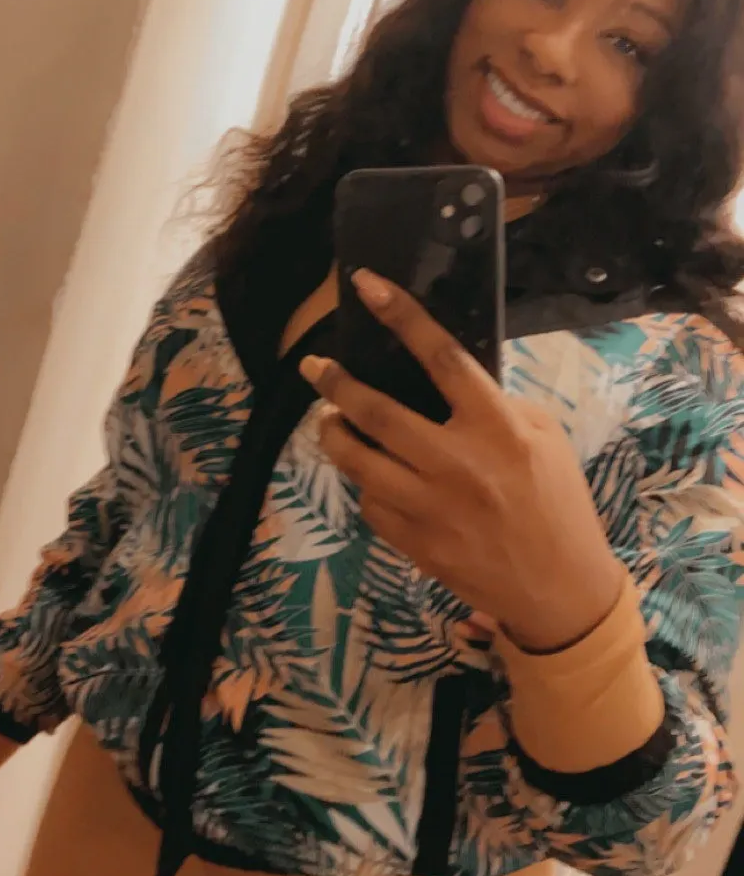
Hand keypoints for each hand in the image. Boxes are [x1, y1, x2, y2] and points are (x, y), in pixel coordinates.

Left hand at [301, 270, 622, 651]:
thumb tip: (446, 387)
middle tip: (314, 368)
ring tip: (330, 419)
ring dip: (333, 433)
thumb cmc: (558, 505)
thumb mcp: (546, 440)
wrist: (560, 590)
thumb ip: (497, 409)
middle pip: (377, 412)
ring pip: (356, 462)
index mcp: (498, 428)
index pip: (442, 358)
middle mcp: (458, 463)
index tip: (366, 285)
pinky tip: (372, 475)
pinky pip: (369, 504)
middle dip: (335, 384)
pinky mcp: (414, 544)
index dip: (402, 316)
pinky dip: (365, 484)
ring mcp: (431, 508)